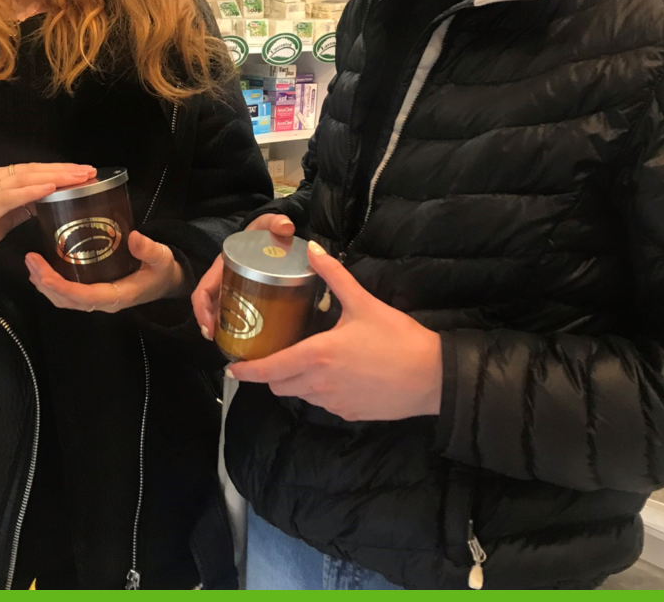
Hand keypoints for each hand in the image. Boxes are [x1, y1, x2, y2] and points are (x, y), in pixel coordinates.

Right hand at [0, 163, 95, 298]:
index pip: (30, 170)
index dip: (58, 169)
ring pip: (24, 178)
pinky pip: (9, 197)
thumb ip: (19, 208)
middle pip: (31, 170)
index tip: (83, 171)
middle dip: (63, 169)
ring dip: (55, 177)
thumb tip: (46, 200)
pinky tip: (52, 189)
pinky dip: (32, 191)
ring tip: (79, 177)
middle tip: (90, 171)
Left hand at [25, 229, 185, 311]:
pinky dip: (52, 284)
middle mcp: (104, 302)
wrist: (167, 281)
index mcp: (118, 296)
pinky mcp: (94, 292)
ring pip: (65, 300)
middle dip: (45, 284)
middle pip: (67, 300)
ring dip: (45, 284)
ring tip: (32, 264)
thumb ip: (150, 249)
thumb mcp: (162, 258)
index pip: (84, 297)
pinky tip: (44, 269)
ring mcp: (97, 299)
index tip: (44, 274)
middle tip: (31, 261)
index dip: (62, 288)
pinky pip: (69, 294)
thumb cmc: (162, 270)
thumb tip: (134, 237)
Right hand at [191, 213, 295, 340]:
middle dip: (212, 326)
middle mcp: (224, 278)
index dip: (202, 311)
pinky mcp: (246, 293)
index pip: (203, 291)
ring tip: (232, 346)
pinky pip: (236, 312)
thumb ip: (275, 222)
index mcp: (222, 265)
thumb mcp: (266, 224)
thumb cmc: (262, 230)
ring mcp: (234, 286)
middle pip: (211, 307)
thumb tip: (285, 226)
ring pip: (222, 312)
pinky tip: (249, 340)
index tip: (209, 328)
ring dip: (223, 330)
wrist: (270, 231)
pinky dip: (238, 327)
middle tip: (220, 342)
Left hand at [228, 241, 443, 421]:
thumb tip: (313, 249)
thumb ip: (333, 275)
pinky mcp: (349, 414)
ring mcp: (334, 403)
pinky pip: (323, 404)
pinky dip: (319, 391)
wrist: (432, 377)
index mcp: (317, 355)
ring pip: (300, 395)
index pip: (270, 369)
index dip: (247, 370)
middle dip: (271, 373)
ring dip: (296, 381)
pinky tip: (335, 373)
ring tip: (306, 359)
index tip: (232, 367)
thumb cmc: (397, 338)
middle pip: (280, 385)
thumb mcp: (363, 302)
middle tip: (274, 353)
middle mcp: (319, 384)